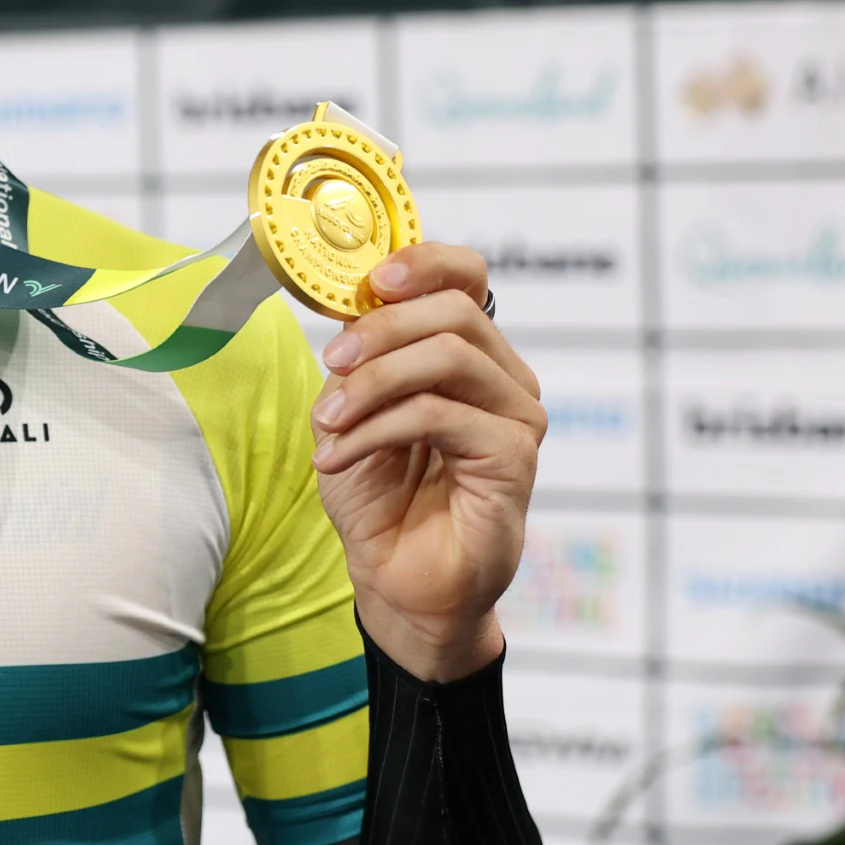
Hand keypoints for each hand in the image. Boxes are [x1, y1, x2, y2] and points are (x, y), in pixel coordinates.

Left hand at [310, 243, 544, 682]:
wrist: (396, 581)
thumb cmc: (380, 498)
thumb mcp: (351, 411)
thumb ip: (358, 358)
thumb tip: (349, 307)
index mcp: (469, 356)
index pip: (466, 278)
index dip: (422, 263)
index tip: (370, 281)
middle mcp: (503, 379)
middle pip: (454, 311)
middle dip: (380, 330)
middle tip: (331, 362)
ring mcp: (515, 417)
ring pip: (447, 357)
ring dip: (372, 383)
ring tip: (329, 423)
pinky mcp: (512, 458)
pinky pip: (439, 414)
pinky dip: (377, 427)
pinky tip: (341, 456)